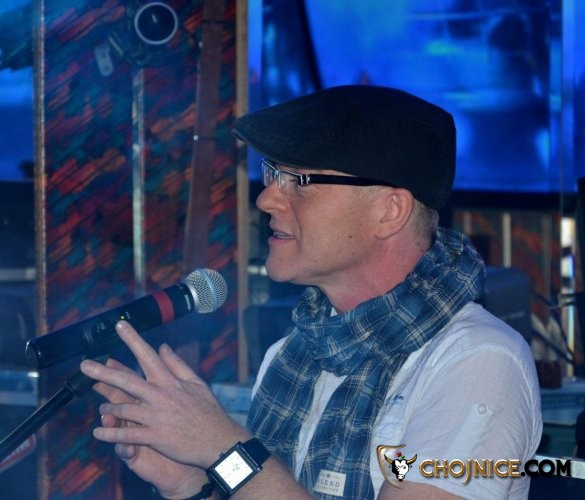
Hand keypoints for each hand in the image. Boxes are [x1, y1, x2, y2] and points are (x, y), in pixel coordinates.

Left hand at [80, 321, 249, 490]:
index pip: (147, 355)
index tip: (119, 326)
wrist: (218, 440)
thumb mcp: (197, 383)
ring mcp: (155, 416)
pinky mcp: (154, 436)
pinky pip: (126, 435)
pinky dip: (110, 434)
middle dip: (103, 372)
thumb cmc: (208, 411)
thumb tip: (162, 347)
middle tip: (85, 365)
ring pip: (123, 409)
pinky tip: (98, 433)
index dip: (132, 339)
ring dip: (108, 408)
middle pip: (126, 380)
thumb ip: (177, 364)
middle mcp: (160, 395)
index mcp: (170, 381)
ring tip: (102, 408)